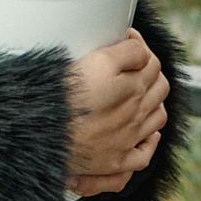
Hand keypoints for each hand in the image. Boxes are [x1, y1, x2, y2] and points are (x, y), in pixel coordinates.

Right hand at [64, 26, 168, 196]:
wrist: (41, 132)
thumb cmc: (63, 96)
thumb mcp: (99, 61)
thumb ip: (127, 52)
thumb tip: (137, 47)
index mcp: (132, 86)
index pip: (149, 60)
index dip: (138, 45)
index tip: (125, 39)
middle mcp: (135, 112)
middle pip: (159, 87)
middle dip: (150, 71)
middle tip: (133, 63)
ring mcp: (128, 138)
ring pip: (158, 116)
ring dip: (154, 102)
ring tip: (140, 94)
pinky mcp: (116, 161)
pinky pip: (145, 154)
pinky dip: (149, 141)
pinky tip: (143, 133)